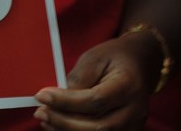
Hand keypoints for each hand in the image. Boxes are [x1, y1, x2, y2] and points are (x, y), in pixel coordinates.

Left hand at [33, 33, 159, 130]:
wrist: (140, 63)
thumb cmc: (115, 57)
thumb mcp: (94, 58)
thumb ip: (78, 79)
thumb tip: (56, 100)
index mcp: (128, 85)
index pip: (96, 100)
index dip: (66, 101)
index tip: (42, 95)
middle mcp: (135, 110)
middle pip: (97, 126)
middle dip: (64, 122)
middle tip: (40, 112)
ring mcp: (133, 125)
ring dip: (68, 130)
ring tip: (46, 119)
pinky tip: (60, 125)